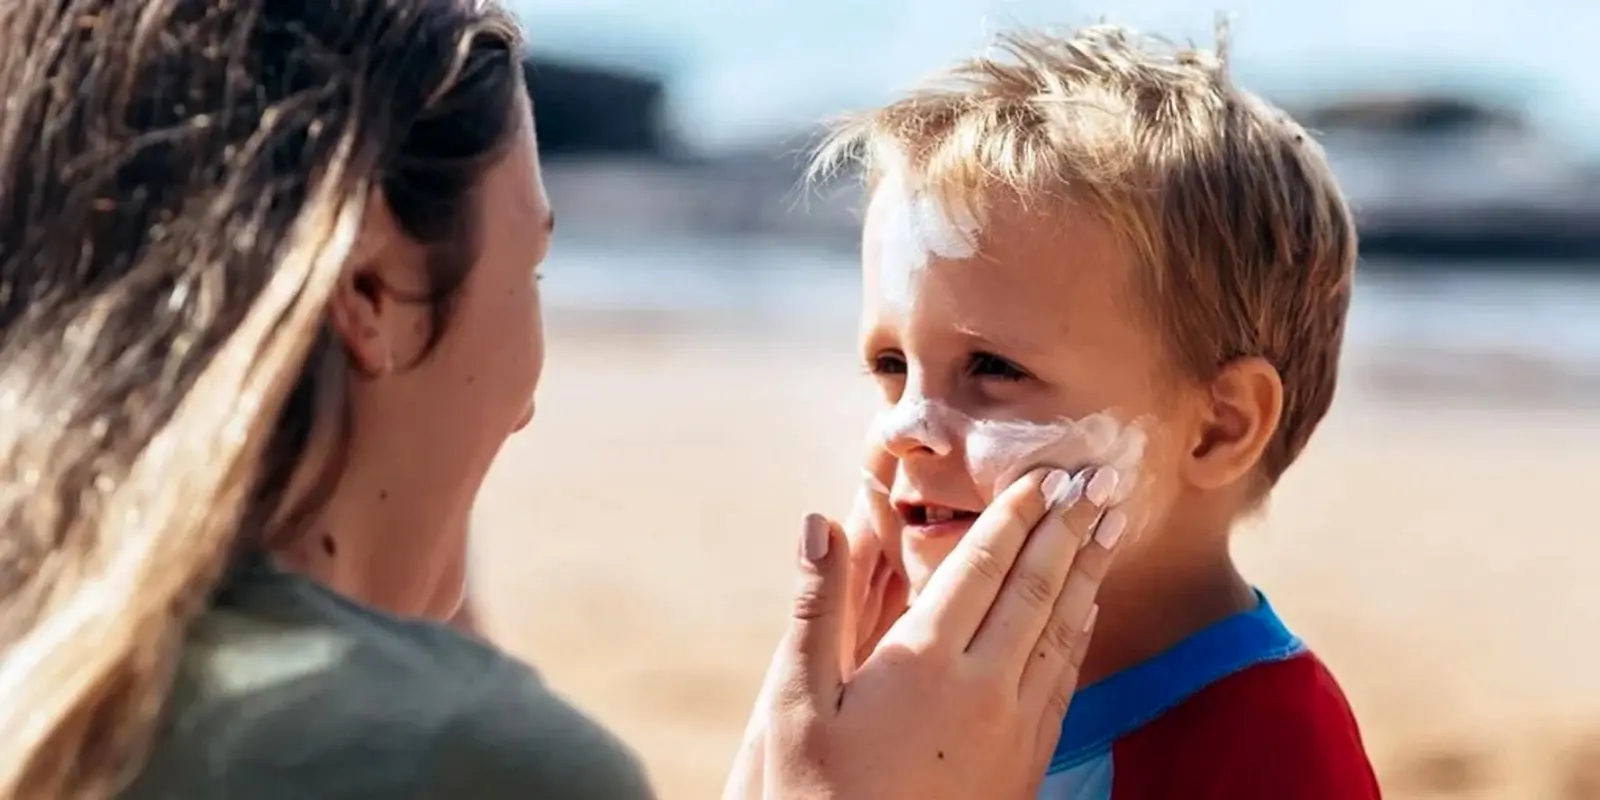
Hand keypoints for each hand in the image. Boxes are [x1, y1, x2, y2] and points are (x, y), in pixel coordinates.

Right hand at [725, 467, 1122, 799]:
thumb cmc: (815, 791)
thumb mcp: (794, 701)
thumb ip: (816, 607)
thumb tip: (818, 523)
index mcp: (923, 661)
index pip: (981, 567)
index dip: (1015, 516)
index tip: (1045, 474)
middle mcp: (981, 687)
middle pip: (1035, 589)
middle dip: (1066, 530)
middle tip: (1097, 481)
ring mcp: (1012, 728)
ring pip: (1061, 633)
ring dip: (1087, 574)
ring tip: (1110, 529)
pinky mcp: (1025, 763)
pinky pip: (1063, 683)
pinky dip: (1079, 636)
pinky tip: (1086, 613)